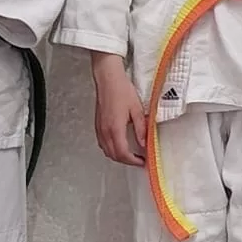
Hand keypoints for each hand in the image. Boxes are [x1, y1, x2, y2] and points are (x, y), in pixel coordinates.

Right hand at [92, 52, 147, 166]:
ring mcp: (99, 129)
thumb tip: (144, 144)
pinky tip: (120, 144)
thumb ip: (141, 129)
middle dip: (127, 161)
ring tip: (131, 154)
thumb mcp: (137, 110)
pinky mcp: (97, 125)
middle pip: (114, 155)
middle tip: (139, 159)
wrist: (108, 80)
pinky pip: (103, 143)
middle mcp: (105, 131)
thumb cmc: (121, 91)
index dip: (133, 161)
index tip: (142, 162)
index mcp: (115, 129)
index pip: (123, 153)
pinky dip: (111, 149)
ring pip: (107, 151)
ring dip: (119, 156)